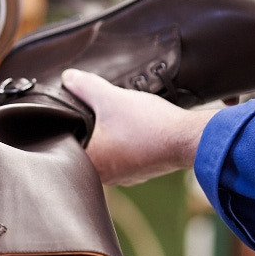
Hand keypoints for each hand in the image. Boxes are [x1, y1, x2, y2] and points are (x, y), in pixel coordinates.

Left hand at [61, 69, 216, 186]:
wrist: (188, 139)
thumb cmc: (148, 124)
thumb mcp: (111, 97)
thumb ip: (85, 86)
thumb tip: (67, 78)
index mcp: (89, 163)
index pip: (66, 141)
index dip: (69, 122)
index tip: (75, 108)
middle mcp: (104, 176)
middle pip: (86, 146)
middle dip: (90, 127)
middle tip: (94, 109)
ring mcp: (124, 177)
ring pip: (107, 151)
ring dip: (109, 135)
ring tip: (114, 117)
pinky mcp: (140, 172)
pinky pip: (125, 155)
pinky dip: (126, 142)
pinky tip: (133, 128)